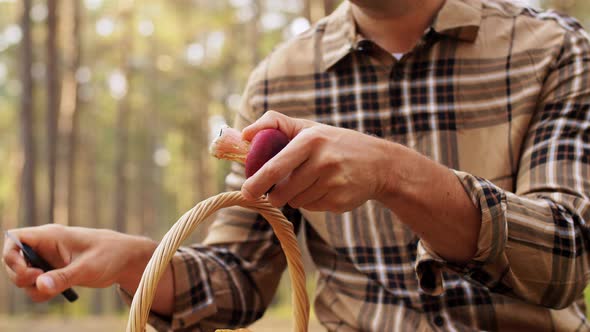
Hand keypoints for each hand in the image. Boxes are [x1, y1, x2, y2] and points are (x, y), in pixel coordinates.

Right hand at [2, 224, 155, 301]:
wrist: (126, 259)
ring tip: (58, 289)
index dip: (12, 257)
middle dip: (22, 277)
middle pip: (13, 261)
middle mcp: (45, 245)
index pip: (14, 238)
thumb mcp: (88, 267)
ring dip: (34, 289)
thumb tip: (39, 285)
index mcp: (51, 235)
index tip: (31, 272)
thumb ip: (63, 277)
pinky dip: (43, 292)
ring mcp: (48, 258)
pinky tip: (62, 291)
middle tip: (43, 284)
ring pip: (24, 277)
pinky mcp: (53, 271)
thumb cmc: (110, 255)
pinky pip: (37, 284)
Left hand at [241, 111, 395, 212]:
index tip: (246, 191)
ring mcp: (333, 183)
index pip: (274, 167)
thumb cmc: (334, 143)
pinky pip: (311, 207)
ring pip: (295, 201)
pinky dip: (312, 201)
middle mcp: (323, 161)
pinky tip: (326, 189)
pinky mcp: (339, 201)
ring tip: (312, 182)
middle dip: (273, 195)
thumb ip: (275, 125)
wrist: (379, 163)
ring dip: (295, 196)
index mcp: (310, 140)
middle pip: (282, 192)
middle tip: (274, 192)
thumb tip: (244, 134)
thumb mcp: (309, 128)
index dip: (257, 182)